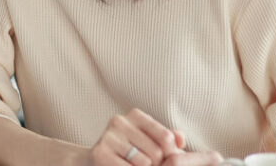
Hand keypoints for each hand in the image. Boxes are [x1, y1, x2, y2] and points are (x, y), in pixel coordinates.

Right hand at [86, 108, 220, 165]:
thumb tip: (180, 138)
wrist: (94, 161)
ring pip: (145, 163)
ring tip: (131, 165)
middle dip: (155, 164)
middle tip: (143, 163)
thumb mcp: (149, 141)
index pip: (166, 137)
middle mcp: (119, 121)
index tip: (161, 158)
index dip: (169, 153)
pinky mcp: (100, 153)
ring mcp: (108, 137)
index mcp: (135, 115)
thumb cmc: (129, 152)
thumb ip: (168, 139)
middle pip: (157, 152)